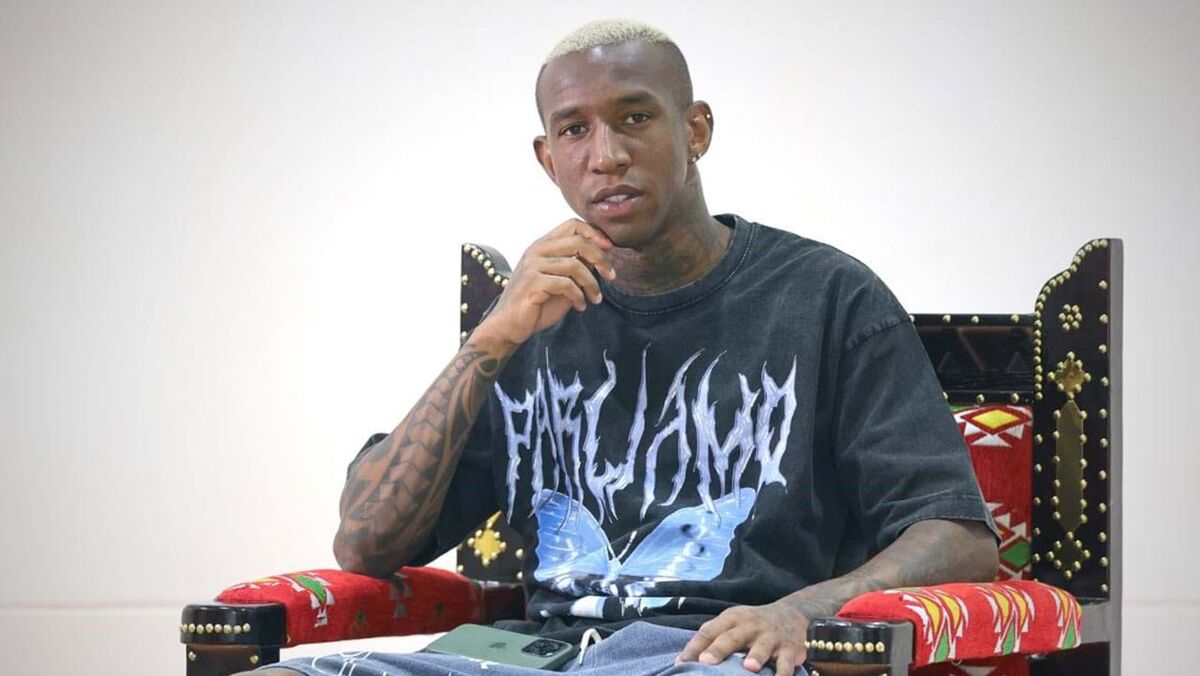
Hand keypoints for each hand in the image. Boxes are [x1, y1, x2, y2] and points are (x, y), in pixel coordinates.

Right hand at [473, 219, 615, 348]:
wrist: (509, 325)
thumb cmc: (537, 303)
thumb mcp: (562, 281)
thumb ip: (577, 266)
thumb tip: (602, 255)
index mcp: (543, 245)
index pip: (573, 225)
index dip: (595, 234)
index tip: (610, 249)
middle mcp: (536, 251)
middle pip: (578, 241)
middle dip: (601, 258)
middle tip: (611, 276)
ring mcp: (532, 266)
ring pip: (575, 265)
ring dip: (592, 284)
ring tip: (596, 298)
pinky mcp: (532, 283)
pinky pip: (565, 284)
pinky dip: (579, 297)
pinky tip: (581, 306)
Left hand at [676, 599, 810, 675]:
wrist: (791, 614)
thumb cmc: (751, 623)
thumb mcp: (731, 621)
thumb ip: (710, 635)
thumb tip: (683, 658)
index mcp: (732, 618)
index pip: (709, 631)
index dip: (694, 646)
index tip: (681, 662)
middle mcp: (750, 625)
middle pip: (732, 637)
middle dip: (719, 649)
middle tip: (706, 661)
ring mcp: (771, 637)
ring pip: (762, 647)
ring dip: (756, 656)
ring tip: (749, 667)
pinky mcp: (790, 649)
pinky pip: (787, 663)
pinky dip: (784, 673)